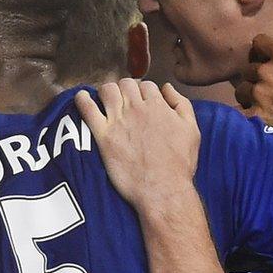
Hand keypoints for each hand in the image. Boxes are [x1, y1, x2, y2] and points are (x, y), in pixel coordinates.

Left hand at [75, 79, 199, 207]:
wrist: (163, 189)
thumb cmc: (179, 163)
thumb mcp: (192, 130)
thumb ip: (181, 104)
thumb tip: (167, 88)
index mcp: (158, 106)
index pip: (147, 85)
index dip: (144, 91)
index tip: (142, 100)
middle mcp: (137, 109)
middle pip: (126, 84)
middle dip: (125, 88)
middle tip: (124, 99)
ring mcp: (118, 121)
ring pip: (107, 90)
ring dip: (106, 91)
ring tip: (105, 98)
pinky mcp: (103, 136)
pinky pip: (88, 110)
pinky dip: (82, 100)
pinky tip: (81, 96)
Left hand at [237, 35, 272, 140]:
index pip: (258, 42)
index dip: (265, 48)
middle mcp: (266, 70)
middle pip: (250, 65)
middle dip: (259, 71)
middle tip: (272, 81)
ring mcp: (259, 93)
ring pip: (243, 87)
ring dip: (251, 91)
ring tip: (266, 98)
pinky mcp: (256, 114)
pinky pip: (241, 108)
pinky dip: (246, 110)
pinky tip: (257, 113)